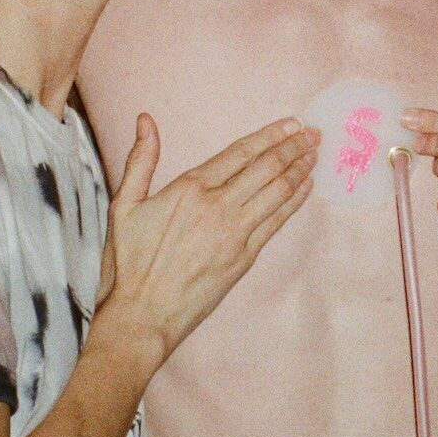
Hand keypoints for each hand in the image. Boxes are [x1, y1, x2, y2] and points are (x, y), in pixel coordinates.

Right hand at [95, 112, 318, 373]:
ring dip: (300, 170)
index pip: (240, 152)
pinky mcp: (244, 258)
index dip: (270, 135)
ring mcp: (234, 233)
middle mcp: (217, 207)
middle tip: (314, 134)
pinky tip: (305, 189)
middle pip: (266, 168)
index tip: (291, 123)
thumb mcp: (123, 206)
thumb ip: (140, 160)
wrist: (141, 316)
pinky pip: (276, 222)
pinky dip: (294, 202)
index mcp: (189, 189)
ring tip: (314, 155)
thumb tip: (145, 120)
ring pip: (277, 192)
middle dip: (293, 147)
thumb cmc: (127, 266)